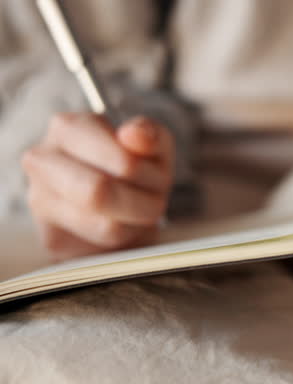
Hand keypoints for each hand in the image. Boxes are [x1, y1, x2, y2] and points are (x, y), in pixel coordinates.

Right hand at [21, 114, 173, 259]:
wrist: (117, 198)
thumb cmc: (132, 164)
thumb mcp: (151, 142)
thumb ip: (149, 134)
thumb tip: (133, 134)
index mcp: (67, 128)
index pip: (120, 161)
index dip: (146, 174)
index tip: (151, 172)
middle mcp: (41, 161)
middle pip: (100, 193)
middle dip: (141, 202)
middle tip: (153, 198)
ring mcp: (40, 201)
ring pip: (105, 227)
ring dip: (134, 221)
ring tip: (136, 208)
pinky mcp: (51, 238)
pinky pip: (100, 248)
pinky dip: (122, 239)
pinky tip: (119, 223)